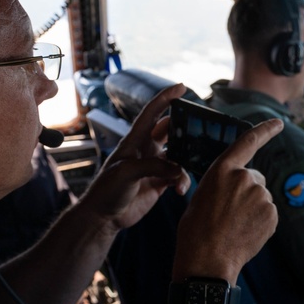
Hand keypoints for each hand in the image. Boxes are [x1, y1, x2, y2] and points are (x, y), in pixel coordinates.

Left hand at [77, 84, 192, 231]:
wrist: (104, 217)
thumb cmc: (106, 190)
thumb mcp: (127, 172)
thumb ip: (153, 166)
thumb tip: (177, 168)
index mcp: (134, 141)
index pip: (152, 113)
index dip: (165, 98)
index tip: (181, 87)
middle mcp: (146, 150)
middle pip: (170, 131)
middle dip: (184, 129)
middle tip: (199, 130)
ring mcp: (154, 166)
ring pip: (178, 156)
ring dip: (185, 164)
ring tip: (182, 176)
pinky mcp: (159, 182)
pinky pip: (178, 176)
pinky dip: (183, 182)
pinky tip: (180, 191)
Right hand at [175, 118, 283, 281]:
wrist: (206, 259)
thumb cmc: (197, 229)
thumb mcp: (204, 194)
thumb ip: (226, 183)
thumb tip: (244, 188)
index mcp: (222, 169)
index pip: (248, 141)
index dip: (266, 130)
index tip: (279, 123)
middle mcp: (244, 177)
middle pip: (254, 178)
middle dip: (246, 191)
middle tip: (228, 213)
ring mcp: (260, 195)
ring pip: (261, 197)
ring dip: (252, 208)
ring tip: (233, 225)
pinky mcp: (272, 213)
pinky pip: (268, 213)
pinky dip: (260, 221)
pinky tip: (244, 232)